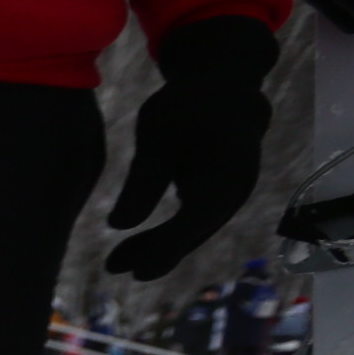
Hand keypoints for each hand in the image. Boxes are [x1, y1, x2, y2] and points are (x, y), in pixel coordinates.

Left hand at [106, 17, 277, 281]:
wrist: (221, 86)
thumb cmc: (188, 104)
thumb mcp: (158, 134)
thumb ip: (143, 180)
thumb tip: (118, 225)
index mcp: (230, 165)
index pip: (199, 214)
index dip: (168, 243)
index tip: (137, 266)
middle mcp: (238, 185)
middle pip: (198, 229)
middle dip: (158, 252)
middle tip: (115, 268)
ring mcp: (232, 192)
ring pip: (195, 230)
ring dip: (159, 250)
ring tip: (116, 264)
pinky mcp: (218, 196)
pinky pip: (192, 223)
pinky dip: (165, 237)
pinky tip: (132, 252)